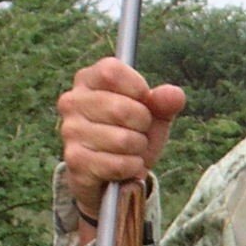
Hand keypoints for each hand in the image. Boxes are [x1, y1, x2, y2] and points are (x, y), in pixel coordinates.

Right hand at [58, 57, 186, 226]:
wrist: (111, 174)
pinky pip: (119, 164)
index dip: (137, 89)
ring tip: (129, 150)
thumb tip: (174, 95)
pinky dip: (132, 168)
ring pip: (123, 140)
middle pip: (122, 109)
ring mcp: (70, 131)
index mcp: (88, 79)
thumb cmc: (130, 134)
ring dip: (138, 149)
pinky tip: (124, 167)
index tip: (142, 102)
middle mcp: (72, 101)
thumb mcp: (152, 114)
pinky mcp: (75, 160)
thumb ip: (165, 102)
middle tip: (137, 131)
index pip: (112, 71)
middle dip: (143, 125)